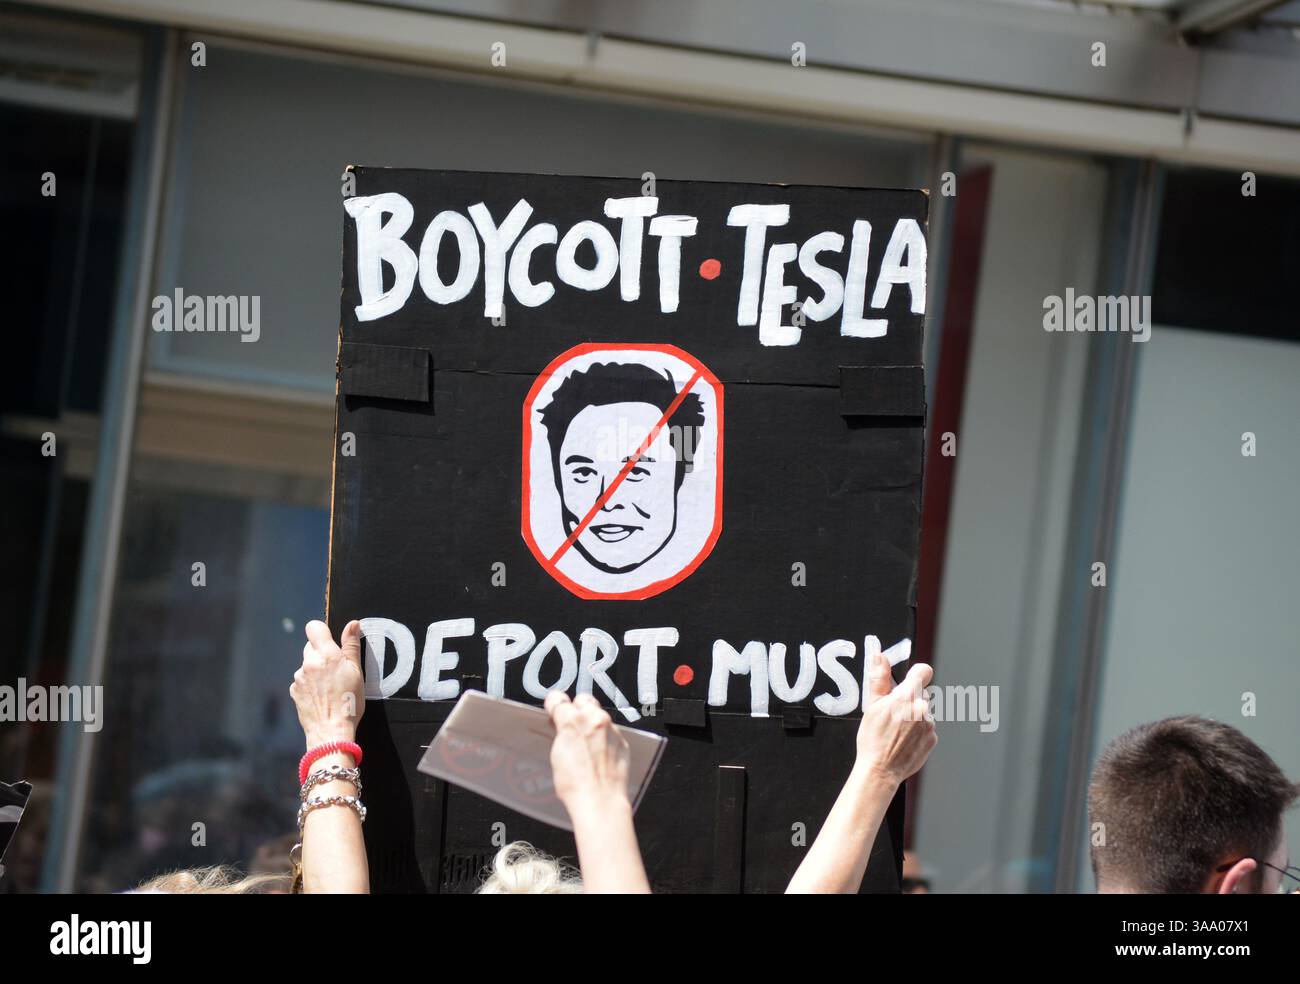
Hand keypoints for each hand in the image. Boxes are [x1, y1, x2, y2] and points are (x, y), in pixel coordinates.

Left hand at [291, 620, 364, 747]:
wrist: (331, 731)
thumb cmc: (348, 702)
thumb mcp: (357, 672)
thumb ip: (352, 645)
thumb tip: (352, 624)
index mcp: (326, 654)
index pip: (314, 627)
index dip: (322, 631)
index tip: (330, 640)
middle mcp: (308, 663)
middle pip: (310, 647)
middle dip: (321, 653)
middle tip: (335, 668)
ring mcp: (299, 677)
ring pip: (307, 665)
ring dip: (315, 670)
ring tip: (330, 686)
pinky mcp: (294, 690)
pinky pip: (302, 680)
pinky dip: (310, 684)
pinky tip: (321, 695)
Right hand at [544, 692, 630, 814]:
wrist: (600, 801)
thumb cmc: (576, 785)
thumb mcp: (557, 756)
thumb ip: (561, 733)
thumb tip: (560, 725)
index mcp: (573, 722)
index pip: (559, 699)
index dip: (555, 704)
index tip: (555, 706)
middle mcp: (595, 720)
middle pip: (584, 700)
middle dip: (577, 709)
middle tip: (572, 725)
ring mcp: (611, 730)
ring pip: (600, 715)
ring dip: (593, 724)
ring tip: (587, 744)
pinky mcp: (622, 741)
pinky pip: (611, 732)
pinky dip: (605, 738)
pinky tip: (599, 755)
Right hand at [855, 649, 936, 786]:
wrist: (880, 770)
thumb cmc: (873, 739)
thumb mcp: (872, 705)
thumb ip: (880, 678)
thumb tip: (880, 657)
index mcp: (907, 696)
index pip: (923, 671)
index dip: (916, 673)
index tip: (910, 679)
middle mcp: (922, 709)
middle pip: (921, 694)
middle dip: (909, 700)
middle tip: (893, 714)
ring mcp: (930, 725)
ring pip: (924, 712)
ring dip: (914, 717)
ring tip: (897, 730)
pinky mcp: (933, 739)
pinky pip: (927, 728)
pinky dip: (918, 732)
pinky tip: (904, 740)